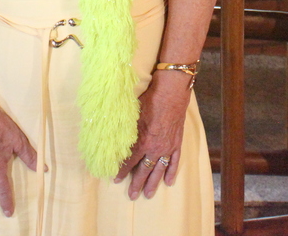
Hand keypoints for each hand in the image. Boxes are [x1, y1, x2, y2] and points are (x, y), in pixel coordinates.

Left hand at [114, 71, 190, 199]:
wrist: (171, 92)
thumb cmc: (150, 99)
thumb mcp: (132, 113)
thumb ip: (124, 128)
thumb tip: (110, 133)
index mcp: (141, 141)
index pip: (129, 161)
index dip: (121, 171)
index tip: (115, 179)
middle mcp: (154, 148)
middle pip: (144, 170)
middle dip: (136, 183)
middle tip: (132, 195)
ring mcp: (167, 147)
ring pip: (159, 170)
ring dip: (153, 183)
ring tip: (148, 195)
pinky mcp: (177, 143)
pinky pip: (174, 161)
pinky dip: (171, 172)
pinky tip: (169, 182)